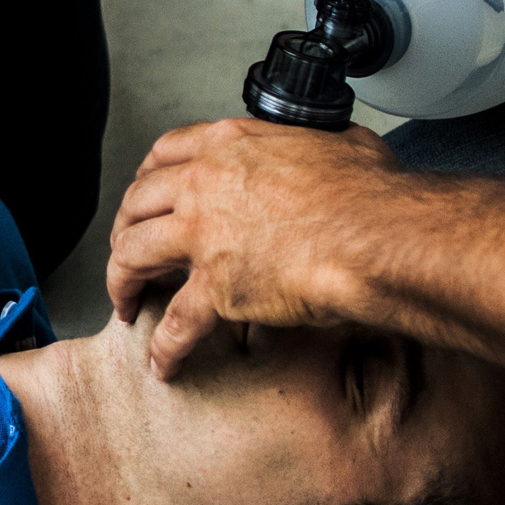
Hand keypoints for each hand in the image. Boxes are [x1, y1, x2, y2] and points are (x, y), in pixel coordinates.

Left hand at [106, 119, 400, 376]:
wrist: (382, 237)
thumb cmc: (372, 194)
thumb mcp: (340, 142)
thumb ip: (314, 145)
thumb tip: (329, 147)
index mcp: (231, 145)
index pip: (165, 152)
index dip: (147, 178)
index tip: (145, 196)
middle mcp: (205, 184)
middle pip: (137, 203)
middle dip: (124, 231)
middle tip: (127, 252)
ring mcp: (204, 235)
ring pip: (133, 255)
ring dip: (122, 283)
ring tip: (126, 304)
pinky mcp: (216, 286)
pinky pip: (175, 323)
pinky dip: (164, 347)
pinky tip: (161, 362)